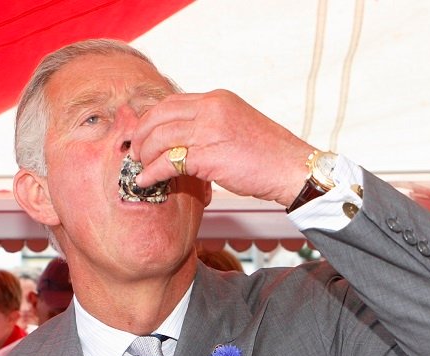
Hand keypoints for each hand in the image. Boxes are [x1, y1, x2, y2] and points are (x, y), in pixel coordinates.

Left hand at [130, 91, 312, 206]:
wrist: (293, 169)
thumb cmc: (271, 156)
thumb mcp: (240, 127)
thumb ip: (215, 126)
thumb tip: (191, 140)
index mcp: (218, 99)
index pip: (172, 102)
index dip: (152, 119)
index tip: (145, 134)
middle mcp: (211, 109)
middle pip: (159, 116)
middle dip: (142, 135)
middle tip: (136, 152)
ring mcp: (209, 131)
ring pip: (159, 137)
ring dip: (144, 155)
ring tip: (140, 168)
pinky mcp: (208, 156)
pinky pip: (168, 162)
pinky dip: (152, 173)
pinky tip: (146, 181)